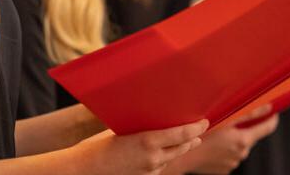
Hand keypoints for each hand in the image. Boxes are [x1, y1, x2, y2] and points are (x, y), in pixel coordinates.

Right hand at [70, 120, 207, 174]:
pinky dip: (164, 159)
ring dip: (180, 148)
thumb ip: (142, 128)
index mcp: (148, 141)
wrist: (85, 170)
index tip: (204, 121)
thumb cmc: (98, 146)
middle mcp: (153, 159)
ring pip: (172, 158)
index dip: (196, 128)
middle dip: (192, 138)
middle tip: (199, 129)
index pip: (182, 134)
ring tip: (187, 139)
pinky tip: (162, 152)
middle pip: (182, 147)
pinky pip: (160, 167)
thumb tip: (154, 120)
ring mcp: (150, 172)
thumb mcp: (122, 130)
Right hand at [163, 108, 278, 174]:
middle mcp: (241, 154)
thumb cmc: (200, 133)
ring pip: (239, 146)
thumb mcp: (224, 118)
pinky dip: (224, 147)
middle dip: (244, 127)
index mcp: (243, 141)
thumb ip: (249, 113)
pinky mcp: (224, 169)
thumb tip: (269, 108)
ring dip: (233, 138)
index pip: (267, 128)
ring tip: (217, 131)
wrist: (182, 155)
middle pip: (250, 136)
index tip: (272, 110)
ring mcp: (232, 163)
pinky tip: (212, 143)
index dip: (271, 118)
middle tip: (230, 118)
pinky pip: (229, 154)